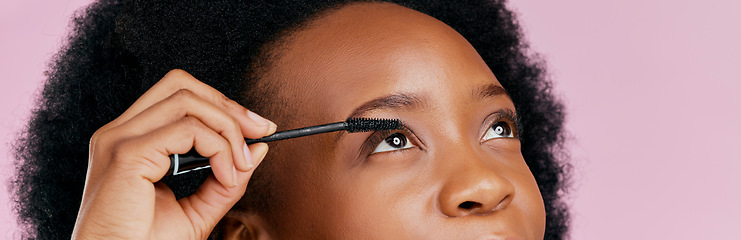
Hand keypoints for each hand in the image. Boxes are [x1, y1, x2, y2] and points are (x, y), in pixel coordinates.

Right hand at [71, 69, 276, 238]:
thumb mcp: (196, 211)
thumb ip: (225, 182)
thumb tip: (258, 149)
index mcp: (130, 140)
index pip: (177, 96)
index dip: (221, 105)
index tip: (257, 129)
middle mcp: (119, 133)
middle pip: (181, 85)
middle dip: (228, 105)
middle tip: (260, 132)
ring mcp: (119, 140)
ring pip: (187, 101)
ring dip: (227, 130)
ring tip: (239, 165)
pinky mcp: (127, 154)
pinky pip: (187, 130)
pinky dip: (218, 148)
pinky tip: (225, 175)